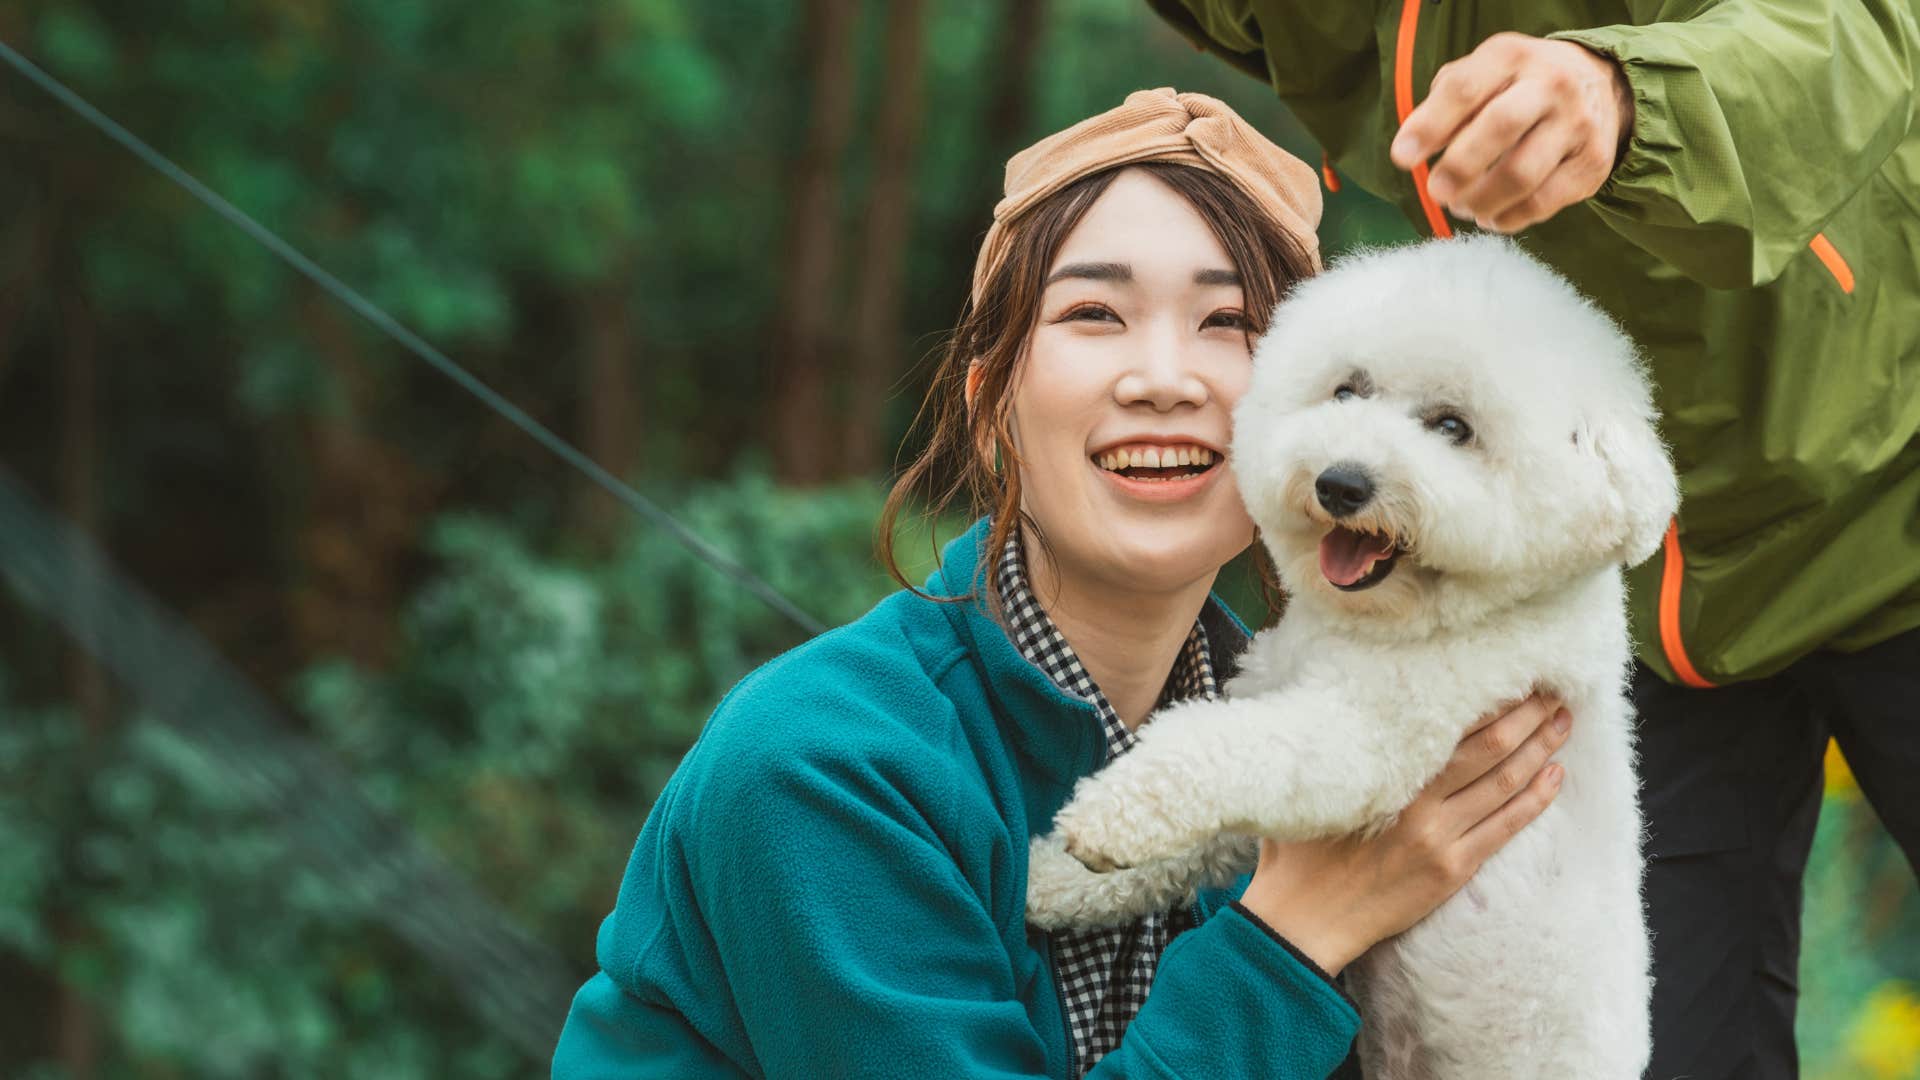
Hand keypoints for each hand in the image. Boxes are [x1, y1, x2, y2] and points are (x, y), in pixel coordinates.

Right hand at [1238, 694, 1570, 974]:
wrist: (1304, 919)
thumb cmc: (1300, 851)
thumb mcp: (1316, 789)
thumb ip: (1341, 751)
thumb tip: (1352, 706)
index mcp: (1386, 775)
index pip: (1450, 726)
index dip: (1486, 698)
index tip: (1511, 673)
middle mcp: (1419, 803)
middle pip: (1489, 747)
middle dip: (1526, 715)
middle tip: (1552, 688)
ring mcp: (1441, 838)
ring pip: (1504, 782)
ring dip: (1540, 749)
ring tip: (1563, 721)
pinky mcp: (1452, 869)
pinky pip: (1505, 827)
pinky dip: (1535, 799)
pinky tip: (1556, 775)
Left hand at [1389, 33, 1632, 232]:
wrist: (1599, 85)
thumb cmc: (1518, 85)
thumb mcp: (1483, 75)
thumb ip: (1445, 103)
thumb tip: (1412, 148)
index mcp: (1512, 57)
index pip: (1465, 89)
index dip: (1430, 125)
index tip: (1403, 157)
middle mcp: (1551, 85)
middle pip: (1501, 126)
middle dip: (1460, 166)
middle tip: (1435, 191)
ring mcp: (1578, 124)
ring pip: (1522, 174)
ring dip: (1480, 200)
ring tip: (1460, 206)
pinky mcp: (1592, 164)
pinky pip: (1543, 202)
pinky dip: (1507, 218)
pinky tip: (1488, 215)